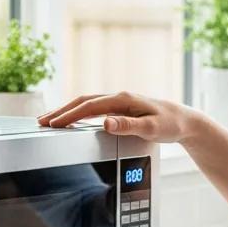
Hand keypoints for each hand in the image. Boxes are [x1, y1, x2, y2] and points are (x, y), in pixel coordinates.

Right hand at [38, 91, 193, 142]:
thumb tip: (106, 123)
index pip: (88, 107)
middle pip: (82, 102)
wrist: (186, 121)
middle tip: (41, 121)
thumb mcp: (152, 128)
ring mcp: (119, 102)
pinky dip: (78, 113)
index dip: (68, 116)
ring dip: (67, 111)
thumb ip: (128, 125)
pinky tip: (72, 120)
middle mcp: (119, 97)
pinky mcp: (121, 108)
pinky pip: (93, 109)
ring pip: (86, 104)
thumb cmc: (172, 124)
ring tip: (50, 120)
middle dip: (60, 111)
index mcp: (123, 99)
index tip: (52, 124)